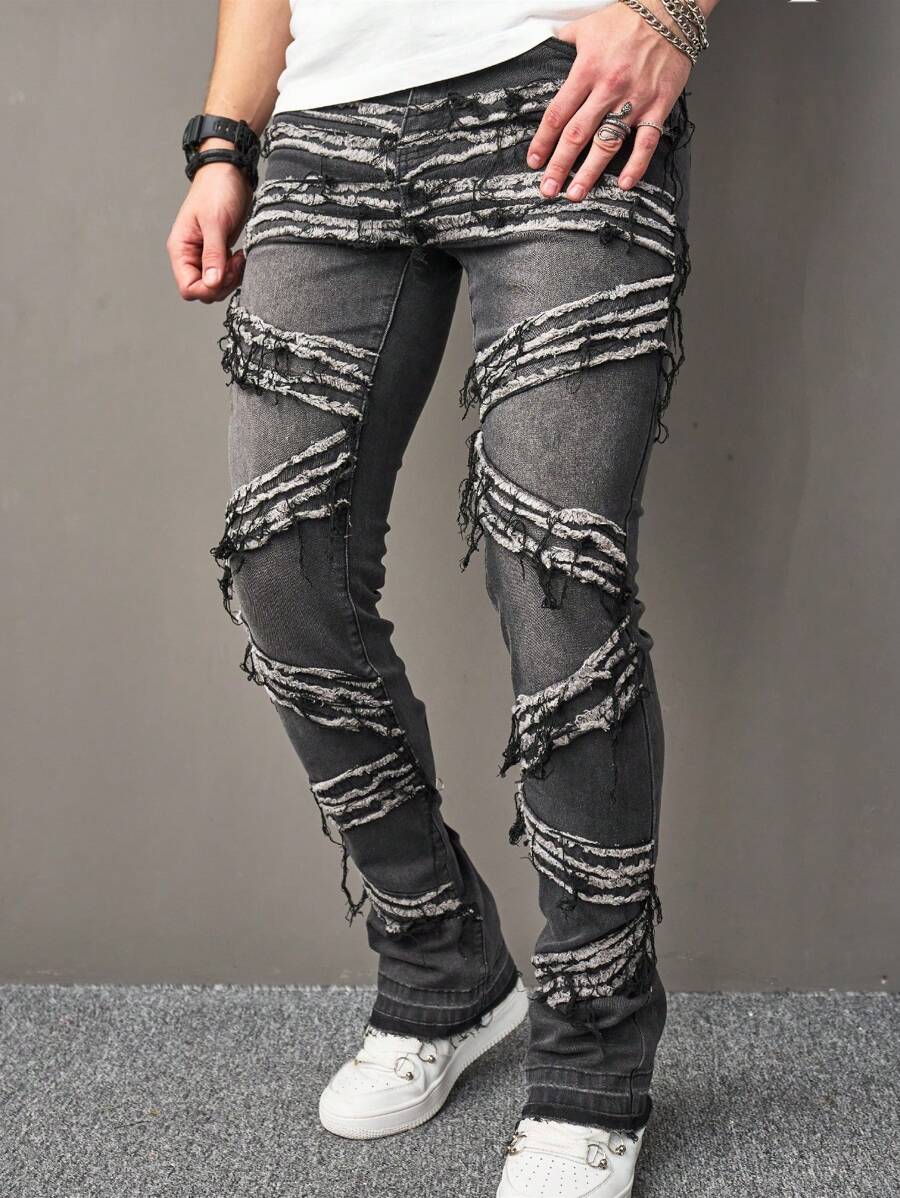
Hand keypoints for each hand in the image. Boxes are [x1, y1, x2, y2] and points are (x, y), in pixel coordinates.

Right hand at [166, 153, 251, 302]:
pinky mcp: (219, 253)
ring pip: (217, 286)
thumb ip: (213, 255)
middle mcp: (190, 256)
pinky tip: (241, 257)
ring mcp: (205, 256)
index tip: (224, 273)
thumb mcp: (215, 222)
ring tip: (239, 258)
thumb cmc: (217, 189)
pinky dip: (236, 272)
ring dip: (231, 278)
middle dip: (223, 284)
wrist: (230, 171)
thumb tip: (212, 283)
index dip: (208, 289)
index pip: (188, 288)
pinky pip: (226, 275)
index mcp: (181, 249)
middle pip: (204, 291)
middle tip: (235, 264)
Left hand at [528, 3, 691, 200]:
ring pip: (606, 143)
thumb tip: (543, 48)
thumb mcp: (587, 27)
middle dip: (559, 166)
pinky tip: (623, 183)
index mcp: (586, 71)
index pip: (557, 114)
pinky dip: (636, 165)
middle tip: (547, 190)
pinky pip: (646, 142)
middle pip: (577, 135)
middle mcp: (608, 89)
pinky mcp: (658, 105)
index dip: (543, 141)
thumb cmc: (627, 19)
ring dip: (589, 173)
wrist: (670, 9)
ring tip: (575, 194)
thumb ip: (564, 44)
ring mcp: (634, 100)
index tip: (534, 162)